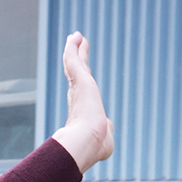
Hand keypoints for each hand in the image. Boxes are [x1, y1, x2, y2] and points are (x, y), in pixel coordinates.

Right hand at [50, 32, 114, 172]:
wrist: (89, 140)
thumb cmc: (96, 144)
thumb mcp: (104, 136)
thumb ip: (106, 129)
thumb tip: (108, 127)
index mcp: (82, 109)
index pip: (81, 89)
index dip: (80, 78)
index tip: (80, 71)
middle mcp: (77, 96)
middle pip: (77, 72)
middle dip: (76, 59)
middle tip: (75, 46)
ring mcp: (77, 86)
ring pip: (74, 63)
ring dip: (74, 49)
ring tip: (75, 37)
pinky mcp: (79, 78)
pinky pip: (73, 60)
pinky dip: (73, 48)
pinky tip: (75, 38)